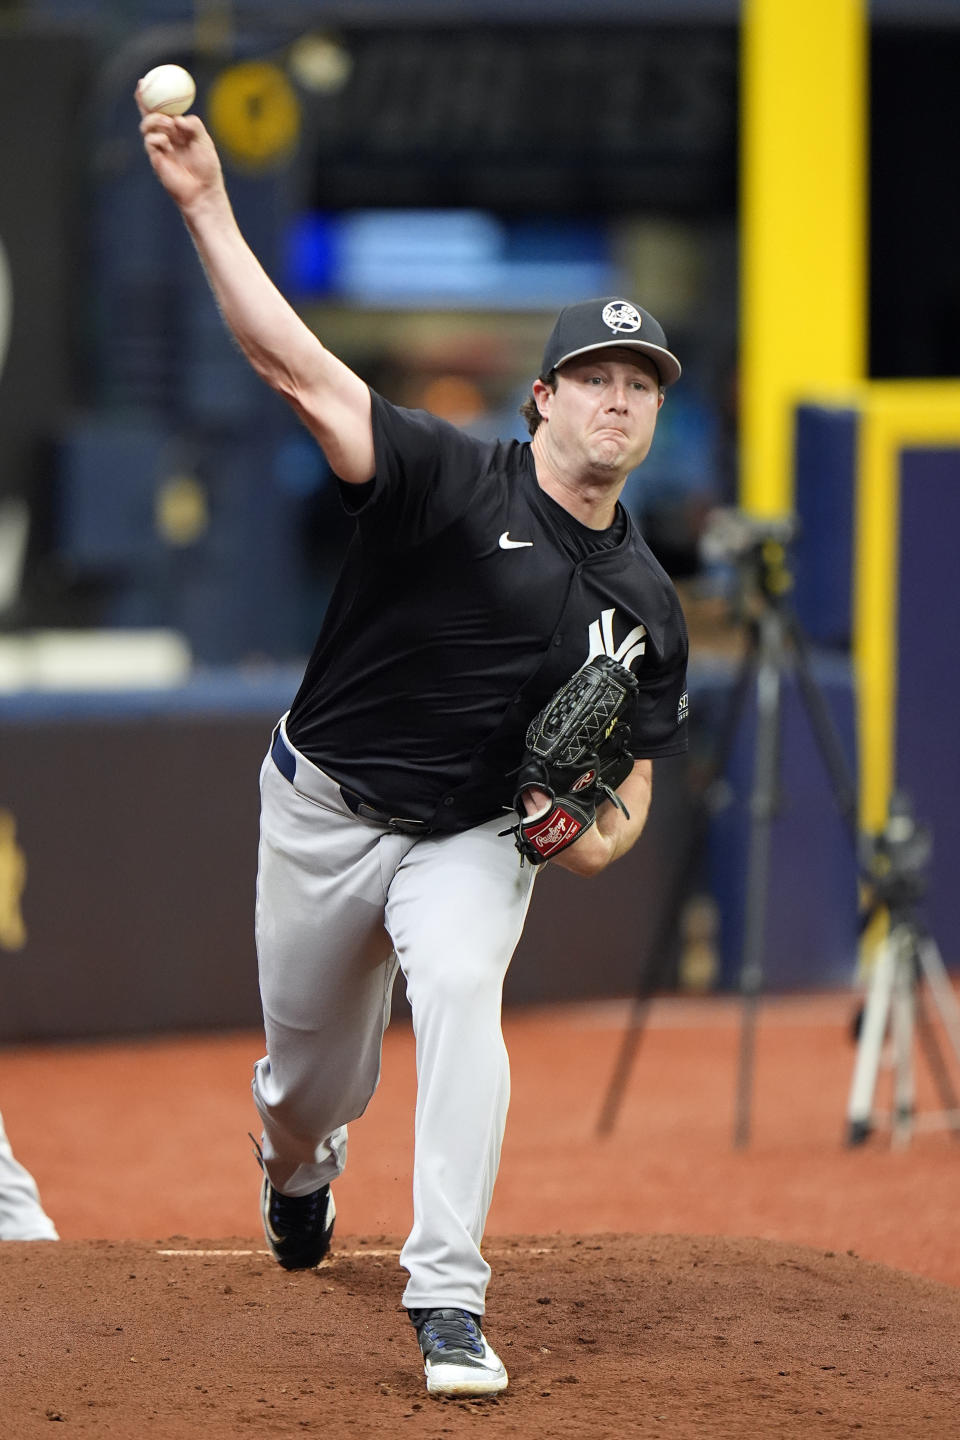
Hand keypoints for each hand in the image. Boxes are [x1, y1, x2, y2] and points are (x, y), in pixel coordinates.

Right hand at [137, 86, 223, 211]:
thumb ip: (194, 125)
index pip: (165, 109)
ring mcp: (160, 147)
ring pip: (147, 124)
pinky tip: (168, 145)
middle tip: (142, 86)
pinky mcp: (155, 158)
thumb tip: (177, 118)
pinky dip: (158, 137)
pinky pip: (150, 140)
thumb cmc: (207, 168)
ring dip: (156, 119)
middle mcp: (167, 136)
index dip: (158, 95)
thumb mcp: (205, 141)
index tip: (153, 79)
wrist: (203, 191)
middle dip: (143, 99)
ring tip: (169, 125)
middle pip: (150, 113)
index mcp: (179, 130)